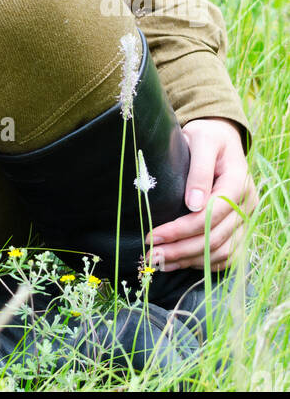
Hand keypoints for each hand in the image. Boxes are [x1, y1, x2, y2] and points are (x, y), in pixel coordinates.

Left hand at [146, 118, 257, 271]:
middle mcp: (246, 204)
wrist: (221, 137)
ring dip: (190, 260)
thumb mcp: (201, 140)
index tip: (153, 236)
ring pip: (221, 252)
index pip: (209, 216)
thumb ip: (200, 170)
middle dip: (180, 250)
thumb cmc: (207, 136)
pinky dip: (204, 262)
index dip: (180, 230)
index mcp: (237, 182)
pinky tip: (180, 262)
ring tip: (161, 263)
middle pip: (214, 239)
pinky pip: (227, 254)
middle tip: (151, 255)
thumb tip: (194, 204)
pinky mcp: (239, 226)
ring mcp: (245, 217)